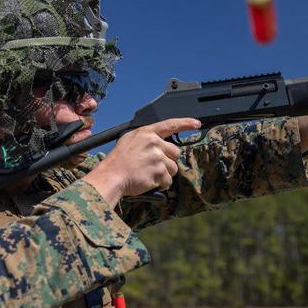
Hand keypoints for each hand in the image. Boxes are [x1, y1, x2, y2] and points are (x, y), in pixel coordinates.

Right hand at [83, 118, 200, 206]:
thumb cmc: (117, 161)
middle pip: (176, 152)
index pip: (170, 125)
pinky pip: (168, 180)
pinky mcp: (159, 172)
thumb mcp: (129, 141)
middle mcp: (154, 143)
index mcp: (147, 133)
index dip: (186, 123)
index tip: (196, 123)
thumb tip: (160, 142)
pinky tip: (149, 182)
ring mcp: (157, 157)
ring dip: (164, 174)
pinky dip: (161, 184)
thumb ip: (147, 139)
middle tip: (154, 166)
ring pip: (173, 168)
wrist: (111, 177)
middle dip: (169, 161)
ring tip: (148, 175)